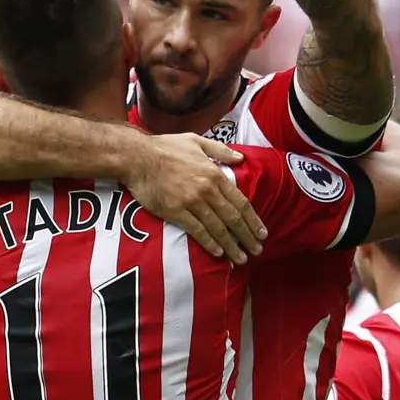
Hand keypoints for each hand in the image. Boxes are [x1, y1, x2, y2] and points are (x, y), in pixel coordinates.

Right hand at [123, 132, 267, 263]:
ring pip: (217, 228)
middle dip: (247, 237)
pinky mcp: (175, 212)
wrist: (137, 157)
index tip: (262, 232)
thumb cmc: (165, 147)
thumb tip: (241, 158)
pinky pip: (197, 231)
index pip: (240, 202)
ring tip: (240, 258)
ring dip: (231, 245)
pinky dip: (209, 243)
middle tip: (257, 250)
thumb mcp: (196, 141)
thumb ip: (220, 150)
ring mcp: (191, 202)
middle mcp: (206, 190)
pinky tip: (218, 252)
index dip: (253, 220)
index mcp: (214, 174)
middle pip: (233, 218)